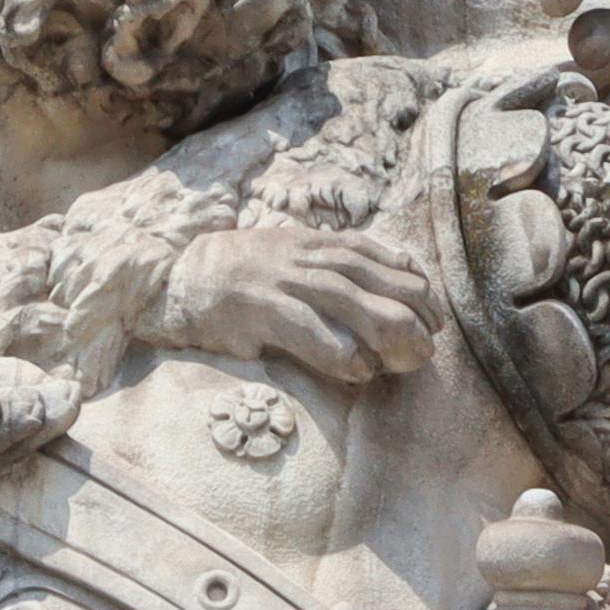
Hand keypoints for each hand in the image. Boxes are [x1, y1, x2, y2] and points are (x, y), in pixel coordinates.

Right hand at [150, 214, 437, 385]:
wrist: (175, 279)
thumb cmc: (237, 276)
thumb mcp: (284, 258)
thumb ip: (325, 265)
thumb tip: (375, 282)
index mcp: (306, 242)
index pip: (367, 249)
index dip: (404, 273)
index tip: (432, 299)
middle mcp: (297, 256)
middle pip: (364, 272)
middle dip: (405, 300)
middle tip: (433, 333)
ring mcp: (276, 280)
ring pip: (341, 296)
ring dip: (382, 324)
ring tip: (411, 353)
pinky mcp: (256, 309)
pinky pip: (302, 327)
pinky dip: (334, 347)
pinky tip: (359, 368)